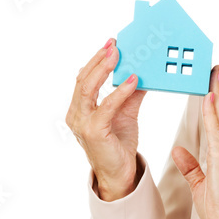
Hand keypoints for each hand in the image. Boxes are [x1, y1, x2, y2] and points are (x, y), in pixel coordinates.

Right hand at [65, 38, 147, 200]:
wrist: (120, 174)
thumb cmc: (119, 144)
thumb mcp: (126, 113)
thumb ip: (130, 93)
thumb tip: (142, 71)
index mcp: (80, 108)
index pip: (84, 78)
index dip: (96, 59)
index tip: (111, 44)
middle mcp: (76, 114)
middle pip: (83, 79)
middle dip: (99, 59)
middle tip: (114, 44)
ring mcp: (81, 123)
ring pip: (88, 89)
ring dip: (103, 69)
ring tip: (118, 55)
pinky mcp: (93, 132)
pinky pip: (106, 107)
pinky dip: (119, 92)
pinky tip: (133, 81)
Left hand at [172, 64, 218, 218]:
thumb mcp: (199, 185)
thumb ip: (190, 166)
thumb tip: (178, 151)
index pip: (216, 121)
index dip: (213, 101)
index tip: (210, 82)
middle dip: (217, 89)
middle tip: (214, 67)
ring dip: (216, 93)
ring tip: (213, 72)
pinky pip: (216, 131)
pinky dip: (212, 113)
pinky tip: (208, 98)